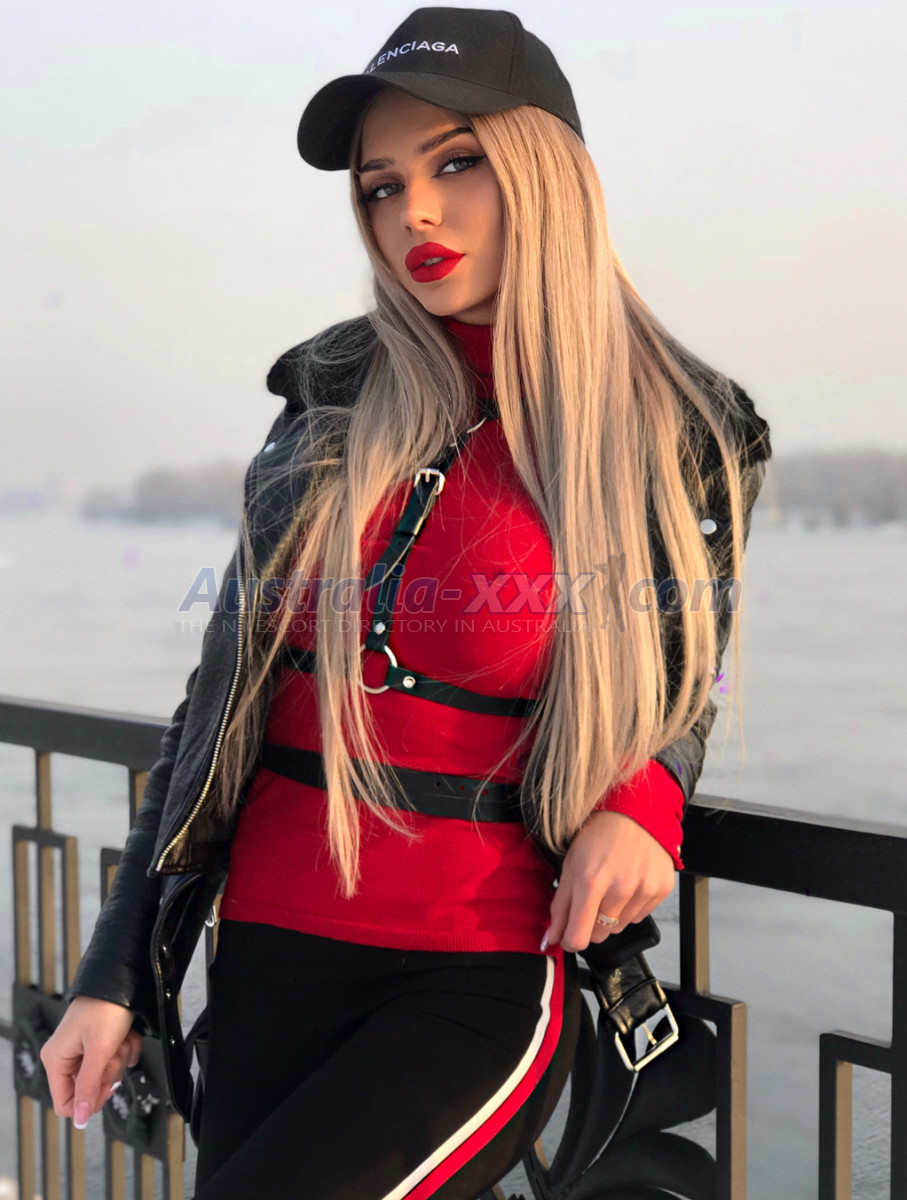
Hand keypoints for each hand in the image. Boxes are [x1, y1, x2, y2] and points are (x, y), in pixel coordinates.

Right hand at [40, 996, 142, 1127]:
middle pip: (91, 1088)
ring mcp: (85, 1048)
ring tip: (121, 1036)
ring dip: (121, 1055)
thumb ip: (89, 1086)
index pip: (66, 1103)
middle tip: (113, 1049)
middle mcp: (67, 1055)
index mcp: (56, 1059)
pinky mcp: (101, 1041)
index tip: (106, 1086)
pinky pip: (118, 1057)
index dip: (89, 1100)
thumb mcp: (99, 1050)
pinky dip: (127, 1046)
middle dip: (109, 1069)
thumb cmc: (106, 1007)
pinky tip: (128, 1032)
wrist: (124, 978)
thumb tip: (80, 1118)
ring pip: (107, 1073)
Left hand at [544, 811, 675, 952]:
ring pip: (620, 927)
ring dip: (611, 915)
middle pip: (599, 935)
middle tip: (591, 898)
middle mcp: (619, 889)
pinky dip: (630, 907)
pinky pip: (639, 917)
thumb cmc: (598, 836)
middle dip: (590, 923)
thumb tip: (550, 940)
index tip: (569, 934)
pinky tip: (628, 883)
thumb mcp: (570, 866)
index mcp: (590, 882)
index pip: (579, 937)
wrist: (634, 813)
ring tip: (612, 886)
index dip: (570, 940)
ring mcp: (643, 890)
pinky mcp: (661, 889)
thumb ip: (560, 907)